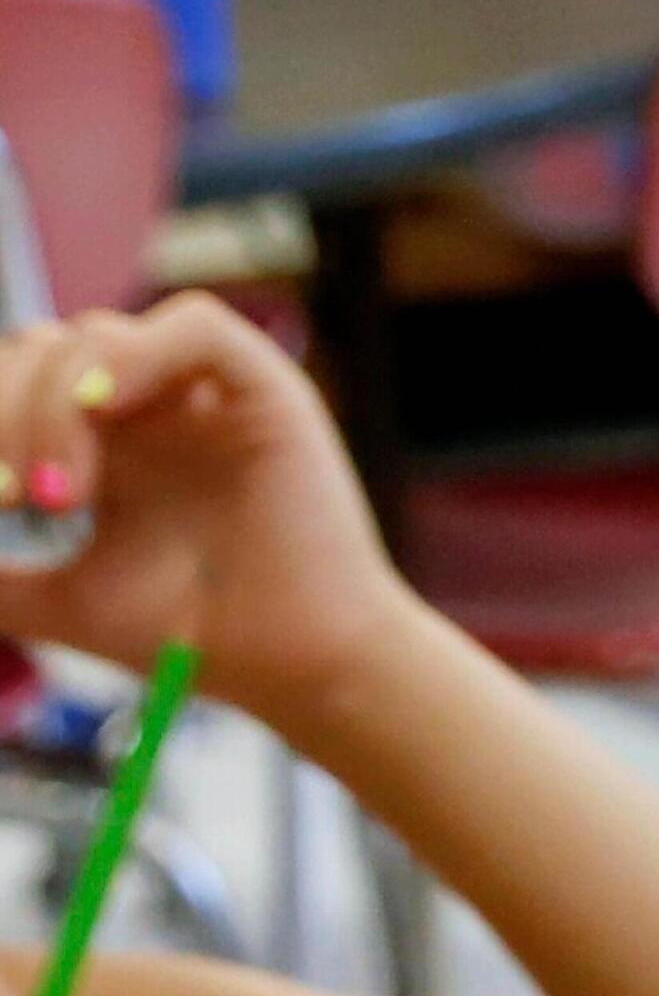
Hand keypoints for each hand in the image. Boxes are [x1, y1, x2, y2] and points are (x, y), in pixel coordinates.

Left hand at [0, 297, 415, 721]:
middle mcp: (152, 409)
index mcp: (104, 445)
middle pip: (42, 350)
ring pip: (98, 334)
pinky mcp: (267, 390)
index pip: (16, 382)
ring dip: (54, 405)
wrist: (292, 669)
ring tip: (61, 494)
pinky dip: (135, 357)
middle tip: (11, 499)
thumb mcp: (56, 599)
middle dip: (4, 413)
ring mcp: (207, 396)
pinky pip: (194, 326)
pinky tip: (106, 414)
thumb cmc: (193, 638)